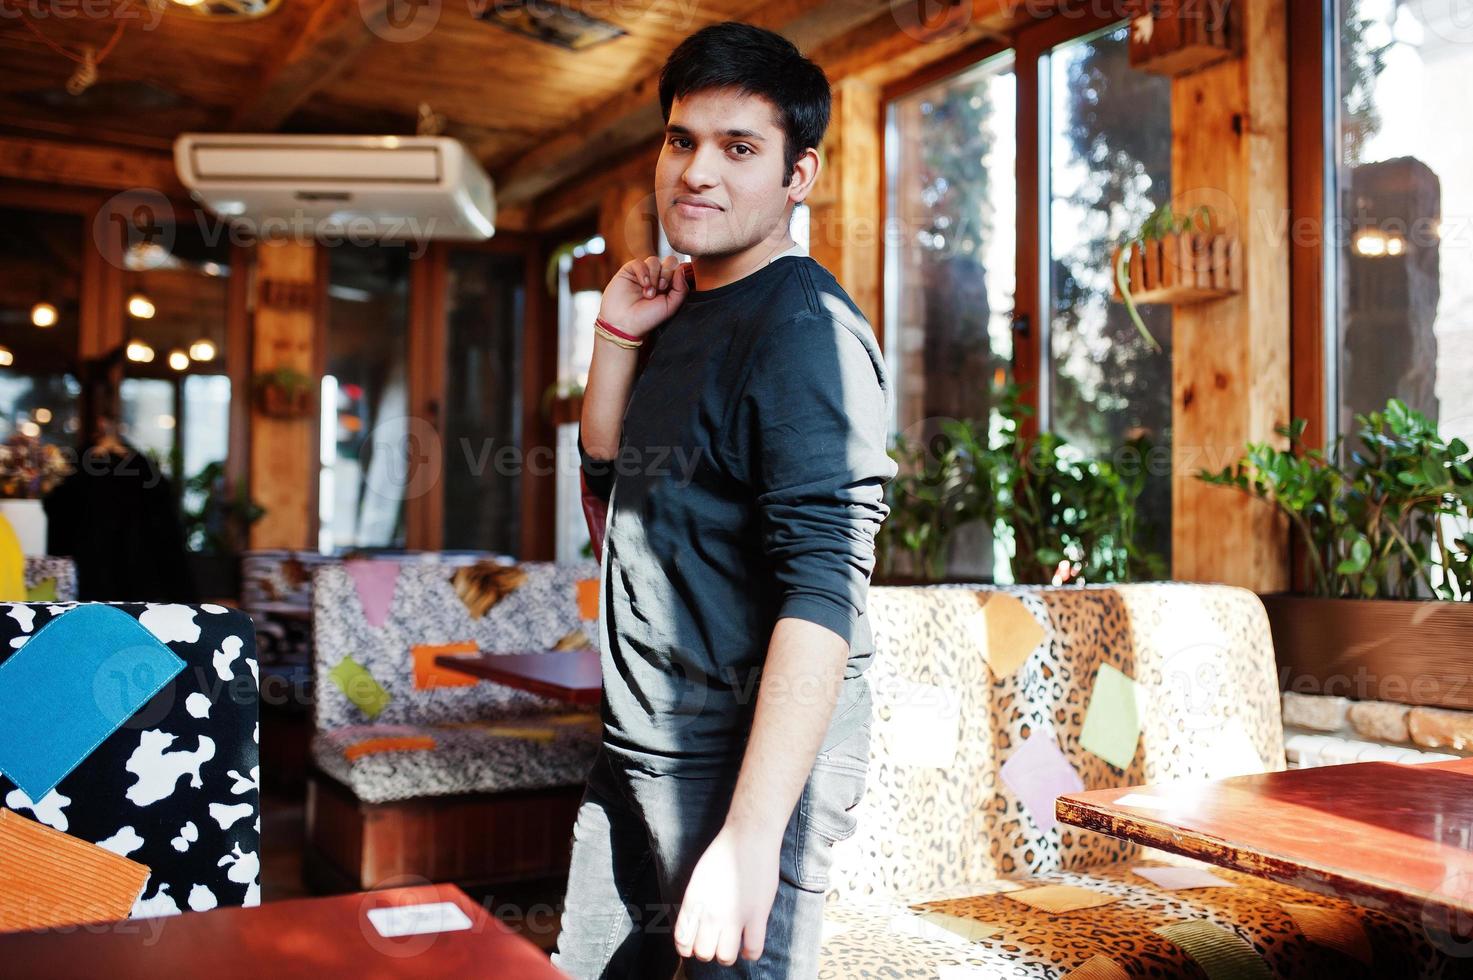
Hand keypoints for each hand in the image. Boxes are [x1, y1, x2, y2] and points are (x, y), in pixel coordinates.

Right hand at [598, 254, 691, 338]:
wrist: (625, 324)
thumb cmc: (647, 318)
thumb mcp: (671, 306)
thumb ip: (681, 289)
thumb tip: (682, 268)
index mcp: (668, 285)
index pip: (678, 268)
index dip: (677, 274)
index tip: (670, 288)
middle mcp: (656, 277)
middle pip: (668, 261)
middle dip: (666, 273)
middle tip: (661, 288)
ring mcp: (643, 273)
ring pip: (654, 261)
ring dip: (654, 276)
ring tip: (648, 293)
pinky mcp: (629, 271)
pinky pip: (639, 262)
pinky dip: (643, 272)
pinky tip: (643, 284)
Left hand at [672, 822, 779, 965]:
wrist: (749, 837)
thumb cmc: (723, 853)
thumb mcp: (698, 879)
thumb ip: (695, 904)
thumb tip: (695, 928)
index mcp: (693, 902)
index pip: (682, 941)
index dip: (688, 947)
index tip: (697, 942)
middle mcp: (711, 913)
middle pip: (703, 953)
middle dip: (708, 951)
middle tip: (716, 941)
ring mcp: (734, 916)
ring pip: (726, 957)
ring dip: (728, 954)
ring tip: (732, 943)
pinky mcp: (757, 916)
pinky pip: (753, 950)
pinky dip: (750, 953)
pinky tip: (748, 944)